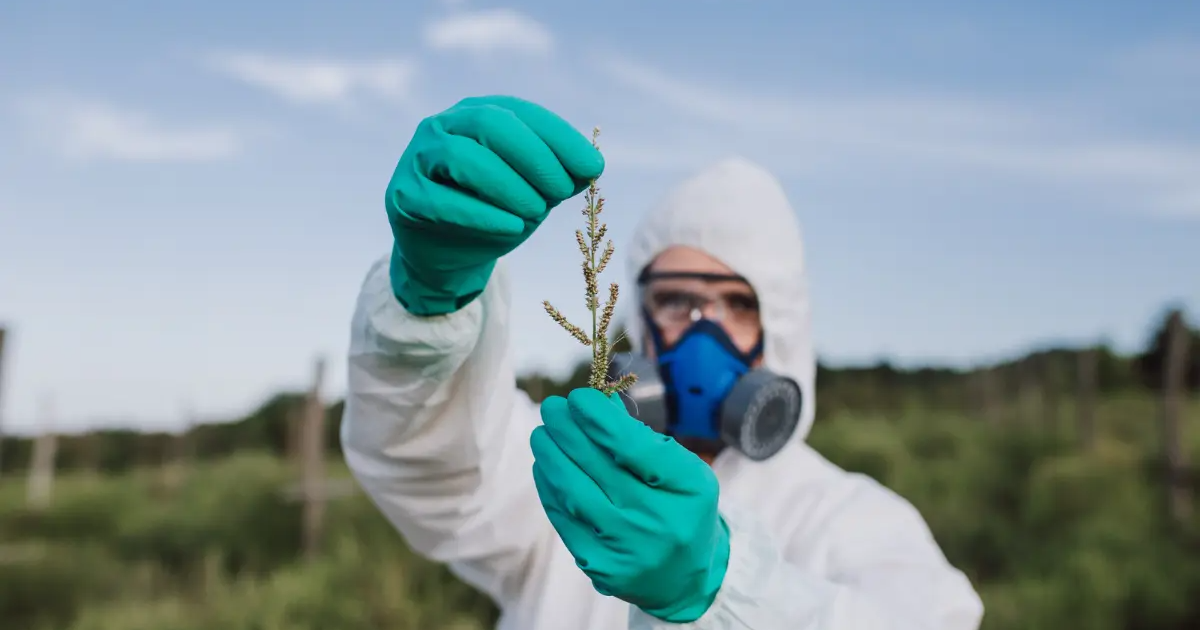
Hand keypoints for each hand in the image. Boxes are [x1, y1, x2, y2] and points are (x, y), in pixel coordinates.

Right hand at [385, 95, 604, 315]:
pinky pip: (440, 200)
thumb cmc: (494, 212)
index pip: (522, 114)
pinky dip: (481, 214)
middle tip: (562, 191)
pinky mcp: (403, 195)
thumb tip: (591, 166)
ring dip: (507, 185)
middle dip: (534, 157)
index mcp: (480, 114)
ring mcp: (418, 157)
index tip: (593, 168)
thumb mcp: (534, 192)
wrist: (446, 255)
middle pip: (490, 124)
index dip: (560, 139)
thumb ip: (559, 176)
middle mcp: (445, 126)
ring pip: (462, 156)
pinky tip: (512, 228)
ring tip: (537, 213)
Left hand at [531, 388, 730, 622]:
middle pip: (600, 467)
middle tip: (552, 408)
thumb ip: (640, 437)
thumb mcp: (679, 469)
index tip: (578, 398)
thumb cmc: (679, 507)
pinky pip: (565, 520)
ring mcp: (628, 549)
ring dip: (552, 458)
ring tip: (541, 435)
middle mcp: (659, 521)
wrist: (683, 578)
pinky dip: (550, 488)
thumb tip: (596, 402)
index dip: (600, 420)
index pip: (635, 448)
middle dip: (568, 431)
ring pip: (575, 494)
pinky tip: (544, 466)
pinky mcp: (601, 566)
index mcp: (688, 488)